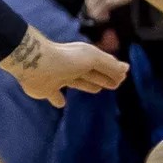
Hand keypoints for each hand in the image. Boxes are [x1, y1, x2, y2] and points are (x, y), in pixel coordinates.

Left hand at [0, 27, 129, 106]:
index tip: (121, 78)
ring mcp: (60, 78)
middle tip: (114, 85)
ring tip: (96, 90)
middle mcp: (74, 68)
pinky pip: (55, 96)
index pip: (103, 66)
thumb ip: (109, 65)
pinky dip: (58, 99)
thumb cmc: (68, 60)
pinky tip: (61, 104)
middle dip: (103, 78)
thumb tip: (126, 70)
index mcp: (85, 58)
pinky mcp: (47, 90)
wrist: (37, 64)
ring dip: (87, 85)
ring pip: (77, 82)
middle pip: (92, 74)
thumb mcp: (94, 59)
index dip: (113, 72)